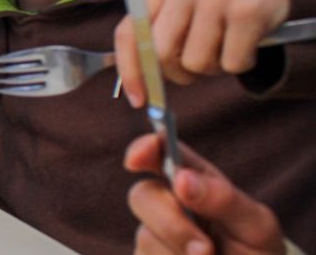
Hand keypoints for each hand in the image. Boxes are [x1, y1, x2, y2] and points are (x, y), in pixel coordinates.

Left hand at [115, 0, 289, 107]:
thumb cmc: (224, 0)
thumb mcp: (187, 3)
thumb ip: (161, 32)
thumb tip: (143, 82)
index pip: (128, 33)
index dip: (129, 71)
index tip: (138, 100)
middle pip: (161, 54)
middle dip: (177, 74)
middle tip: (195, 71)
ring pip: (196, 63)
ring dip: (212, 69)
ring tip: (225, 48)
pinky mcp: (246, 11)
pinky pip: (231, 63)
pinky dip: (240, 65)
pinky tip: (247, 45)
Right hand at [124, 134, 285, 254]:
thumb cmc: (256, 251)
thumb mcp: (255, 226)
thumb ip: (223, 199)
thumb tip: (181, 178)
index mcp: (195, 180)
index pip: (162, 151)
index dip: (144, 148)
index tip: (137, 159)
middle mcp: (167, 202)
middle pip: (142, 195)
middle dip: (171, 223)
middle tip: (205, 249)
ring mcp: (154, 233)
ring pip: (146, 237)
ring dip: (180, 254)